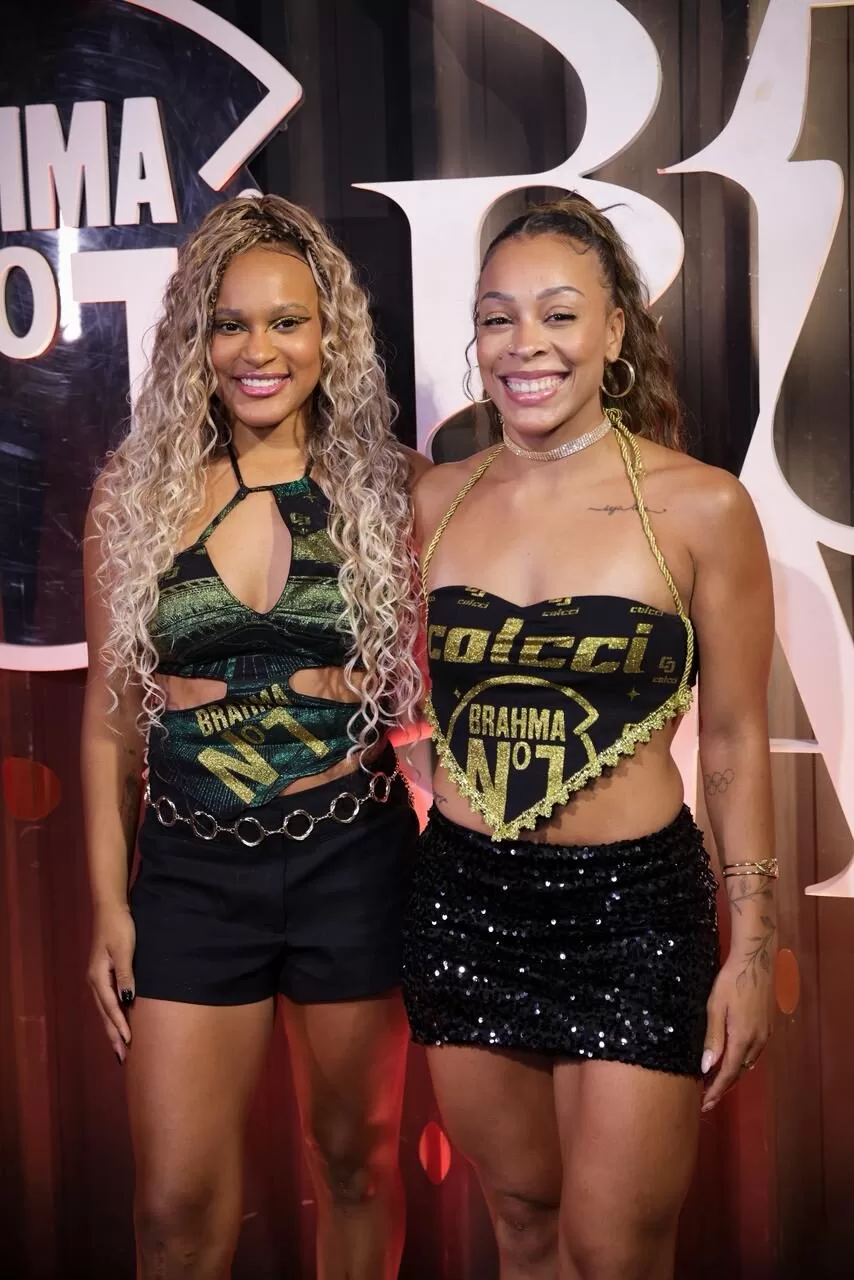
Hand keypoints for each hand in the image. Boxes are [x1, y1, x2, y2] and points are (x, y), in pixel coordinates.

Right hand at [87, 904, 135, 1062]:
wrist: (110, 909)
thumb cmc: (119, 926)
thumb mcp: (124, 949)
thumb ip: (125, 974)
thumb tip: (127, 999)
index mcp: (98, 976)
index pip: (110, 1007)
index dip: (119, 1025)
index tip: (128, 1042)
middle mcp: (95, 980)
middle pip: (105, 1013)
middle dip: (113, 1035)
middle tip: (122, 1057)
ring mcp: (97, 978)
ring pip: (105, 1009)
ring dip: (112, 1028)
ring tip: (120, 1048)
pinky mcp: (103, 974)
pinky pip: (107, 1001)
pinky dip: (112, 1015)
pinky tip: (117, 1022)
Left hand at [700, 942, 774, 1112]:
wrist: (756, 962)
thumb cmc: (732, 982)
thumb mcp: (715, 1007)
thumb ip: (712, 1038)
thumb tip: (706, 1067)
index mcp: (742, 1039)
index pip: (728, 1074)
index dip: (716, 1091)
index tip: (704, 1104)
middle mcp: (757, 1042)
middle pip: (738, 1072)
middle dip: (722, 1086)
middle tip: (706, 1097)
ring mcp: (764, 1035)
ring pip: (746, 1064)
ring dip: (731, 1074)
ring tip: (713, 1081)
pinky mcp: (766, 1027)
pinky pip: (753, 1053)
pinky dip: (740, 1061)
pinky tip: (730, 1060)